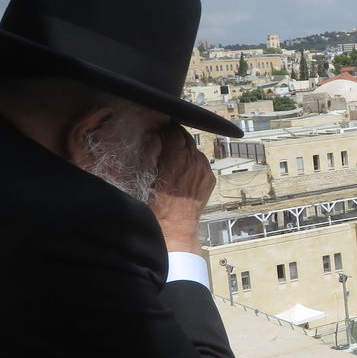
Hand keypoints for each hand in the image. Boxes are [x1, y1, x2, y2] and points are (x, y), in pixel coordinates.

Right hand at [149, 124, 214, 253]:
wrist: (176, 230)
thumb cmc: (156, 207)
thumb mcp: (147, 176)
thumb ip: (151, 151)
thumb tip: (154, 135)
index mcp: (178, 157)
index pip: (172, 129)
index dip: (163, 127)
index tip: (156, 127)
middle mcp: (195, 160)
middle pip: (185, 136)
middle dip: (174, 135)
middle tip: (162, 138)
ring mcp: (205, 169)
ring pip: (194, 148)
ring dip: (183, 148)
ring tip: (171, 155)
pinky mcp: (210, 178)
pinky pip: (201, 161)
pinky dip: (192, 160)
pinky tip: (182, 168)